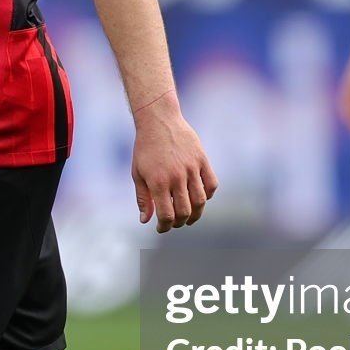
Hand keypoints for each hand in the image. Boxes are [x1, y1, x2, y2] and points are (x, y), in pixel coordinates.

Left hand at [131, 97, 217, 232]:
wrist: (159, 121)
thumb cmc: (145, 149)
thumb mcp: (138, 174)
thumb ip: (143, 198)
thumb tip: (145, 221)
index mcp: (158, 182)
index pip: (167, 215)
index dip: (165, 227)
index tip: (162, 228)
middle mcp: (177, 177)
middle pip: (185, 211)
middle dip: (179, 222)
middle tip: (175, 222)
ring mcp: (192, 168)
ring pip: (200, 201)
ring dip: (196, 214)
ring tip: (189, 216)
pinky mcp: (202, 160)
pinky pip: (211, 184)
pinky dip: (208, 195)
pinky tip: (199, 197)